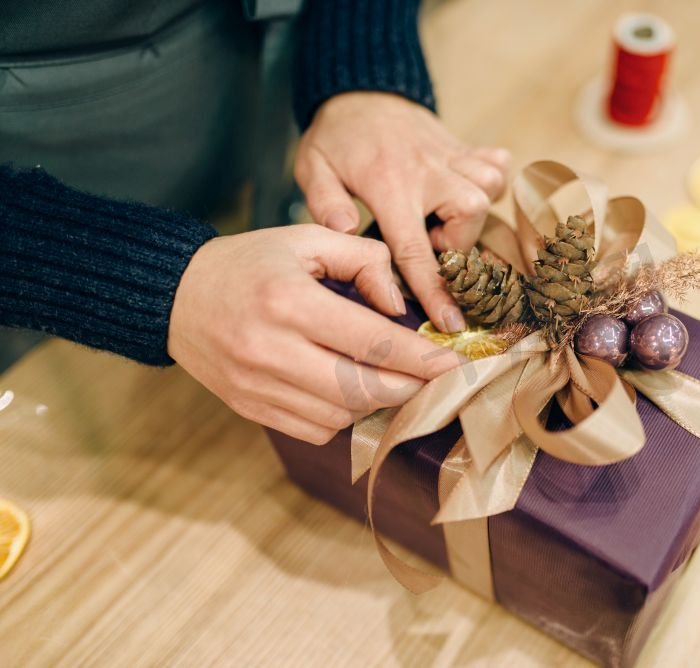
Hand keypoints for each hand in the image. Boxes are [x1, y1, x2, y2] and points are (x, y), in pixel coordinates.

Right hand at [167, 225, 461, 444]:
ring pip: (343, 414)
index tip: (454, 365)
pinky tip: (346, 388)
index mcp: (290, 303)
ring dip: (376, 400)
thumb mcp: (307, 238)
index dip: (422, 359)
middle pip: (364, 389)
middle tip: (431, 376)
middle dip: (409, 387)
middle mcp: (272, 351)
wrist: (175, 297)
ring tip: (388, 377)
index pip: (373, 343)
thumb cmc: (250, 263)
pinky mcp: (251, 409)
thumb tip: (402, 307)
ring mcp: (258, 387)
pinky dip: (343, 415)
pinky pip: (316, 430)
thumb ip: (365, 260)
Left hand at [294, 92, 511, 332]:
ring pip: (489, 188)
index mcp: (389, 185)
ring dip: (473, 214)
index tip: (452, 324)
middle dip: (457, 241)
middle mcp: (428, 170)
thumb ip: (324, 202)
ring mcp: (449, 156)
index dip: (436, 291)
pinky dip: (490, 181)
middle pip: (470, 214)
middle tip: (427, 241)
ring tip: (441, 219)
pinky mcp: (462, 147)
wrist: (360, 88)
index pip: (416, 248)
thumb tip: (343, 232)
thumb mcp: (314, 166)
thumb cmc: (335, 137)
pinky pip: (496, 164)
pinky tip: (463, 191)